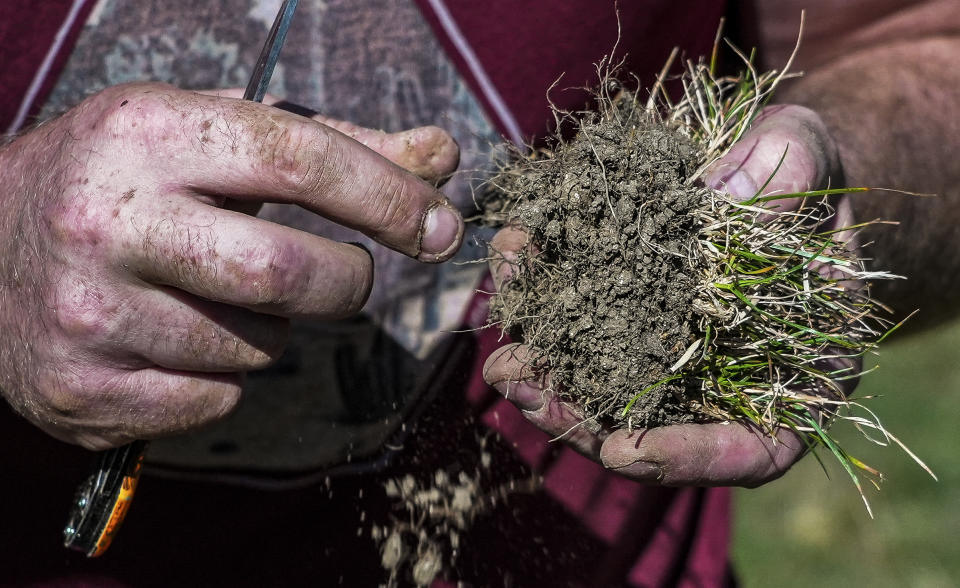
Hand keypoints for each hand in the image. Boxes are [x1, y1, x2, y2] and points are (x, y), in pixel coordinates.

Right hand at [0, 82, 461, 449]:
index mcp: (146, 132)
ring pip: (257, 348)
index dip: (390, 197)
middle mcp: (107, 221)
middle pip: (289, 275)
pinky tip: (178, 339)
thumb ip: (332, 147)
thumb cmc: (123, 179)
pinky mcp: (82, 389)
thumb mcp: (210, 134)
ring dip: (271, 328)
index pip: (302, 160)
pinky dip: (225, 376)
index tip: (441, 226)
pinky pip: (216, 400)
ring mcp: (88, 314)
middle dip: (348, 282)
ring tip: (217, 294)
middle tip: (346, 275)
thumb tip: (441, 157)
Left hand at [483, 105, 851, 486]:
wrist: (766, 167)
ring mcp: (674, 352)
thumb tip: (724, 194)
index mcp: (797, 371)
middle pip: (661, 429)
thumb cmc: (803, 173)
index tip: (625, 451)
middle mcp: (729, 377)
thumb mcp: (808, 157)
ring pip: (612, 391)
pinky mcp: (630, 315)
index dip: (693, 458)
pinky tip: (515, 276)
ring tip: (504, 363)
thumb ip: (790, 176)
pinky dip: (548, 310)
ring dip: (553, 380)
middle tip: (529, 394)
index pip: (755, 448)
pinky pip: (586, 327)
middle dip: (587, 421)